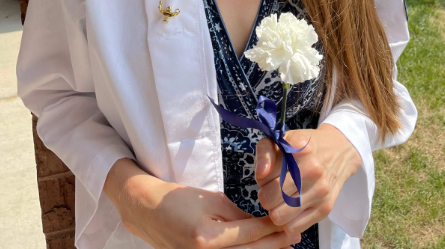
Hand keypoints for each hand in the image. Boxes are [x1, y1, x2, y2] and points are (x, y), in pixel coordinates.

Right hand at [105, 159, 299, 248]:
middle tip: (295, 237)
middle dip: (275, 246)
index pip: (250, 235)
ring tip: (284, 244)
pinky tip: (261, 248)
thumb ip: (239, 216)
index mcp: (208, 237)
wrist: (149, 212)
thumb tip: (264, 225)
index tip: (289, 224)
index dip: (272, 229)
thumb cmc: (181, 200)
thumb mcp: (212, 200)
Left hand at [255, 125, 361, 235]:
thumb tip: (260, 174)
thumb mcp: (282, 139)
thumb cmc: (303, 147)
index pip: (263, 176)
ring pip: (279, 217)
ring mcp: (320, 190)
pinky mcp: (325, 208)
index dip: (261, 177)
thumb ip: (265, 152)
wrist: (338, 151)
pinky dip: (288, 222)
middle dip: (266, 196)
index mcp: (298, 149)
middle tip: (273, 189)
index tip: (270, 173)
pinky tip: (292, 209)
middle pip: (269, 199)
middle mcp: (312, 169)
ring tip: (282, 200)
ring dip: (275, 211)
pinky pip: (293, 228)